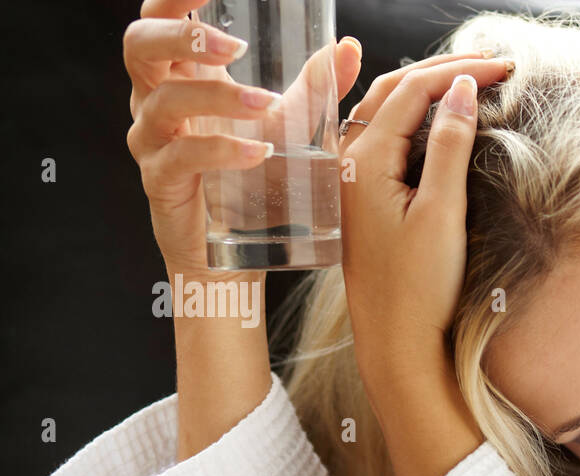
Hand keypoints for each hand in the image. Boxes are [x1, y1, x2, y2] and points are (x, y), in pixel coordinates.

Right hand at [124, 0, 363, 277]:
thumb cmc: (253, 183)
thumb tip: (348, 48)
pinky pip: (183, 158)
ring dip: (218, 98)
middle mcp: (156, 102)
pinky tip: (257, 152)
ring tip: (264, 105)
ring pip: (165, 103)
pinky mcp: (162, 183)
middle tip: (231, 46)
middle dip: (180, 36)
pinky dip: (221, 151)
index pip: (160, 20)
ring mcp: (153, 143)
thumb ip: (314, 88)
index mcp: (181, 77)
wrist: (234, 256)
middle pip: (140, 47)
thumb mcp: (287, 126)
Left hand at [337, 56, 512, 385]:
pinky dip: (413, 116)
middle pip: (393, 90)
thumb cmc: (418, 289)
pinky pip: (383, 138)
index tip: (505, 66)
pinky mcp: (362, 200)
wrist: (395, 344)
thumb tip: (462, 89)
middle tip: (492, 63)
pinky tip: (436, 118)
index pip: (412, 89)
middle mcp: (348, 163)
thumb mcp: (441, 214)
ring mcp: (352, 181)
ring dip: (426, 88)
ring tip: (469, 80)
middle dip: (443, 69)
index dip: (459, 70)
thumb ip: (448, 147)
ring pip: (385, 111)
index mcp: (363, 161)